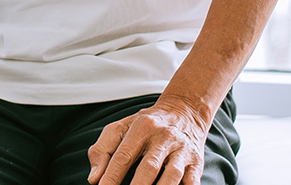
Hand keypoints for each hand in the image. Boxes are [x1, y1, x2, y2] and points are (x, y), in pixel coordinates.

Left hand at [87, 99, 208, 184]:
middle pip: (149, 167)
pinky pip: (193, 179)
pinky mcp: (196, 161)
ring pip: (172, 175)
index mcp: (141, 128)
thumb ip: (103, 150)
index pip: (123, 156)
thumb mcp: (121, 128)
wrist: (184, 111)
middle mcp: (163, 137)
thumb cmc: (145, 126)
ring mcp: (182, 149)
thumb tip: (94, 178)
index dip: (112, 176)